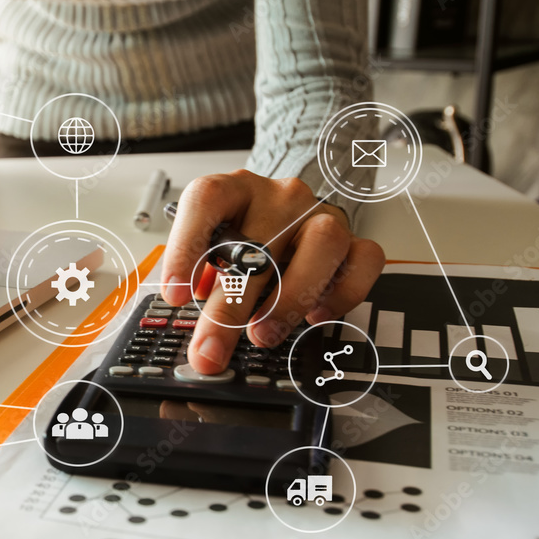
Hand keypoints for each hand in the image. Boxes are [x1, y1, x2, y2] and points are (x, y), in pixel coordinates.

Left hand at [160, 170, 384, 374]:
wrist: (288, 215)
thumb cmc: (245, 235)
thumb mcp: (213, 248)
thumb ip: (202, 278)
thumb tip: (201, 333)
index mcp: (234, 190)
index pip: (206, 201)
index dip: (186, 247)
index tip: (175, 295)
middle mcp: (279, 197)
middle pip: (257, 244)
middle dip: (228, 308)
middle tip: (210, 349)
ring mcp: (320, 215)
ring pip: (320, 246)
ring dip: (288, 300)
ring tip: (262, 334)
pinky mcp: (353, 240)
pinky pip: (363, 261)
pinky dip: (340, 295)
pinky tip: (314, 316)